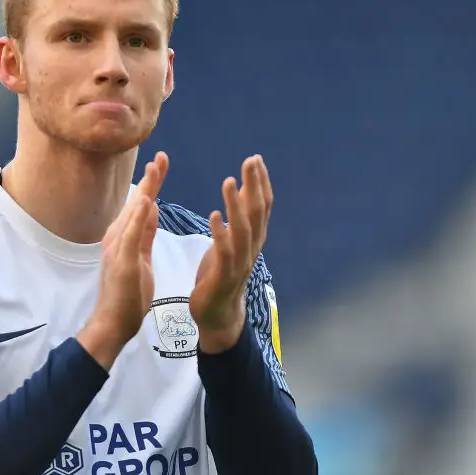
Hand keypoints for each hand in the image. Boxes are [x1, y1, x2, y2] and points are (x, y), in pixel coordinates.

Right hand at [78, 152, 168, 369]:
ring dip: (144, 190)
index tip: (161, 163)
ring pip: (133, 213)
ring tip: (155, 168)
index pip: (140, 205)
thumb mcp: (140, 257)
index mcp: (123, 237)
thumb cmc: (127, 295)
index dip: (151, 184)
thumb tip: (151, 208)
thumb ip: (145, 233)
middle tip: (162, 156)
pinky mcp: (122, 262)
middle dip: (149, 179)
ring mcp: (117, 249)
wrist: (112, 323)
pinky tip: (147, 200)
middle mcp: (117, 237)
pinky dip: (139, 217)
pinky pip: (131, 235)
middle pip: (136, 203)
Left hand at [190, 155, 272, 353]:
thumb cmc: (221, 274)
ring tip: (229, 181)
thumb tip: (245, 189)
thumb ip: (240, 218)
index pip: (262, 206)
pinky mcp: (223, 277)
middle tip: (250, 161)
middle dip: (254, 186)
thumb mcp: (232, 242)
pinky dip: (221, 234)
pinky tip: (213, 216)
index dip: (260, 183)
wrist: (217, 315)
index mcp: (253, 239)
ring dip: (236, 205)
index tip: (256, 159)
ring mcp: (239, 263)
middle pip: (257, 213)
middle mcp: (251, 248)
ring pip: (242, 230)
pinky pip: (224, 253)